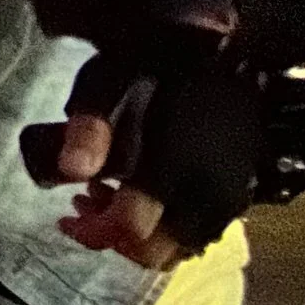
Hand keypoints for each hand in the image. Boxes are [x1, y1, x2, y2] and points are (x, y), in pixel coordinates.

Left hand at [45, 28, 256, 267]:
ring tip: (111, 198)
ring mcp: (228, 199)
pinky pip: (201, 235)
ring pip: (179, 249)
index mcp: (174, 167)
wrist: (233, 53)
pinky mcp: (239, 195)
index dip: (93, 231)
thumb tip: (68, 173)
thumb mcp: (113, 79)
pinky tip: (147, 198)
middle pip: (154, 252)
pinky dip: (168, 230)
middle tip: (83, 206)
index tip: (65, 215)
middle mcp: (206, 194)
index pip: (132, 229)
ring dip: (140, 237)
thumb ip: (90, 126)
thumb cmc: (164, 62)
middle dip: (112, 239)